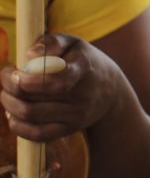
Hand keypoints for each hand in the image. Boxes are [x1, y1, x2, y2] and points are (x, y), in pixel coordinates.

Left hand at [0, 34, 124, 141]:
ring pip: (31, 115)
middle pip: (35, 99)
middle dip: (10, 87)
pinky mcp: (70, 129)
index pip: (56, 81)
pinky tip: (13, 113)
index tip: (14, 70)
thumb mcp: (74, 44)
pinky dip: (17, 125)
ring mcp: (76, 115)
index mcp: (84, 68)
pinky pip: (37, 134)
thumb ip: (52, 42)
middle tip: (6, 77)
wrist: (111, 91)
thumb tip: (29, 56)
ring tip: (7, 93)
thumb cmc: (84, 62)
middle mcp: (82, 95)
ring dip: (9, 104)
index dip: (28, 80)